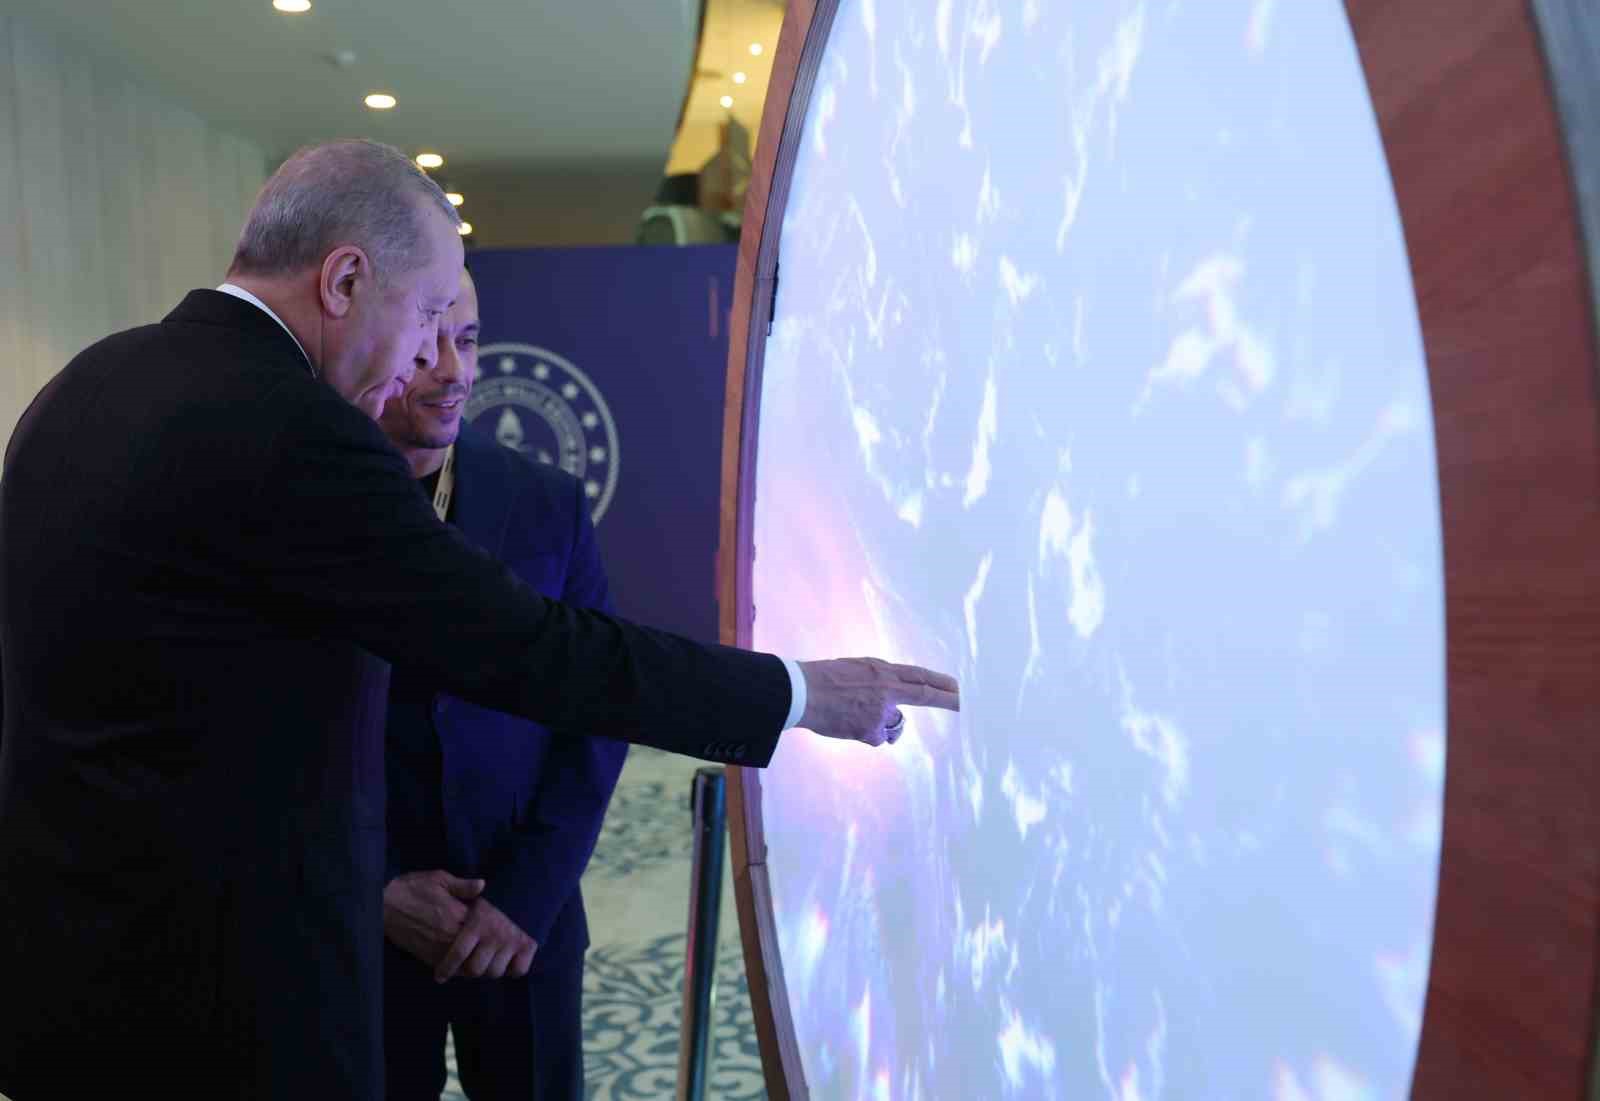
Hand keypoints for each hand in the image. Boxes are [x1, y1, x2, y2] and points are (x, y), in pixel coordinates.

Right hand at [382, 869, 483, 967]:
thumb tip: (482, 885)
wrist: (382, 906)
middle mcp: (450, 934)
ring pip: (466, 962)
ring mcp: (438, 949)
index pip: (484, 927)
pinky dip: (459, 967)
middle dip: (485, 946)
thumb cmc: (411, 889)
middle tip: (488, 942)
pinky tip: (461, 959)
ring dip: (474, 958)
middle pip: (479, 948)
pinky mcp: (427, 958)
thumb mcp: (439, 879)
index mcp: (456, 913)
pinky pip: (450, 969)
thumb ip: (463, 886)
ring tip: (477, 952)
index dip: (491, 927)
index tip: (493, 924)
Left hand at [434, 896, 538, 982]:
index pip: (458, 953)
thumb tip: (470, 887)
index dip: (447, 968)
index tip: (439, 977)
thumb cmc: (499, 890)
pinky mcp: (528, 946)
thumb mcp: (477, 887)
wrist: (533, 889)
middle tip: (465, 967)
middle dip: (467, 971)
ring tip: (483, 963)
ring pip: (495, 971)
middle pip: (476, 969)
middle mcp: (495, 934)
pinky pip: (518, 970)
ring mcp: (512, 941)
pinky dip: (512, 969)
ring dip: (488, 969)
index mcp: (478, 922)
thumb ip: (463, 887)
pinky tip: (504, 961)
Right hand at [797, 658, 959, 745]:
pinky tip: (847, 724)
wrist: (801, 692)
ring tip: (855, 713)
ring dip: (883, 724)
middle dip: (949, 699)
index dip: (941, 683)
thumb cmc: (824, 678)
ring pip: (895, 724)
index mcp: (882, 670)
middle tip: (966, 704)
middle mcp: (886, 689)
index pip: (920, 676)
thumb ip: (881, 680)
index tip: (959, 687)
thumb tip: (895, 700)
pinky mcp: (869, 730)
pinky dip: (866, 734)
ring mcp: (879, 711)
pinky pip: (877, 738)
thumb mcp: (857, 668)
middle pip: (925, 694)